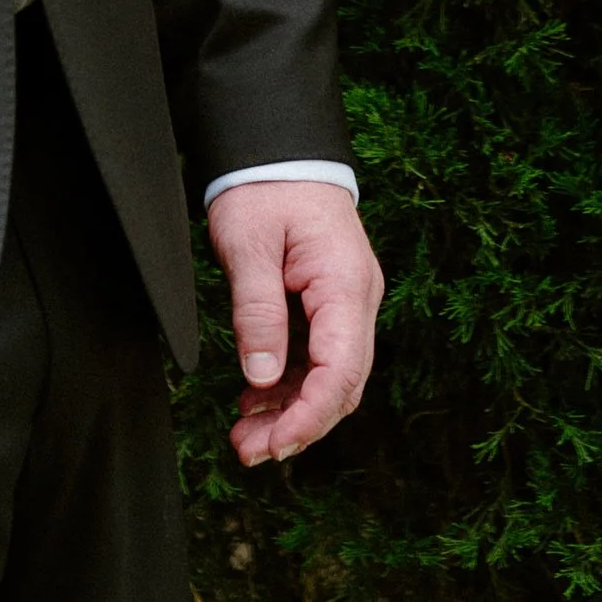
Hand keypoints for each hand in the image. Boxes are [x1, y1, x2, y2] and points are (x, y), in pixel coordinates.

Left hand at [205, 181, 381, 467]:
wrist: (281, 149)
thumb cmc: (266, 187)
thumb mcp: (249, 245)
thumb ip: (256, 311)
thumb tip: (261, 378)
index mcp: (344, 283)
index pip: (339, 371)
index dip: (308, 418)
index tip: (271, 446)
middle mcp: (357, 298)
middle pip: (341, 384)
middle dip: (298, 426)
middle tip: (247, 451)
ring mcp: (348, 302)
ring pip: (331, 377)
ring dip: (292, 412)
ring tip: (245, 436)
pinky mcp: (332, 304)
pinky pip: (319, 358)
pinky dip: (291, 386)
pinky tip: (256, 399)